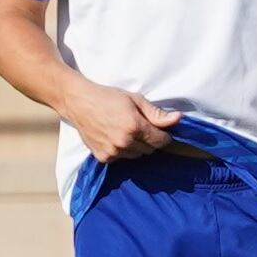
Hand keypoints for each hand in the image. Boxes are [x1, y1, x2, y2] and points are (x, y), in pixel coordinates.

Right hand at [62, 83, 185, 165]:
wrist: (79, 102)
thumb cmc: (108, 97)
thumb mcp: (135, 99)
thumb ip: (156, 113)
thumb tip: (177, 119)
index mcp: (134, 127)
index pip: (160, 141)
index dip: (164, 136)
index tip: (161, 130)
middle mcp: (124, 142)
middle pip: (149, 150)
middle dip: (150, 140)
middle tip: (141, 127)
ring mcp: (113, 152)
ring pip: (136, 156)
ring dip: (137, 147)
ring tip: (126, 131)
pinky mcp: (103, 157)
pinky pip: (121, 159)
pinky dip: (122, 151)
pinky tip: (115, 137)